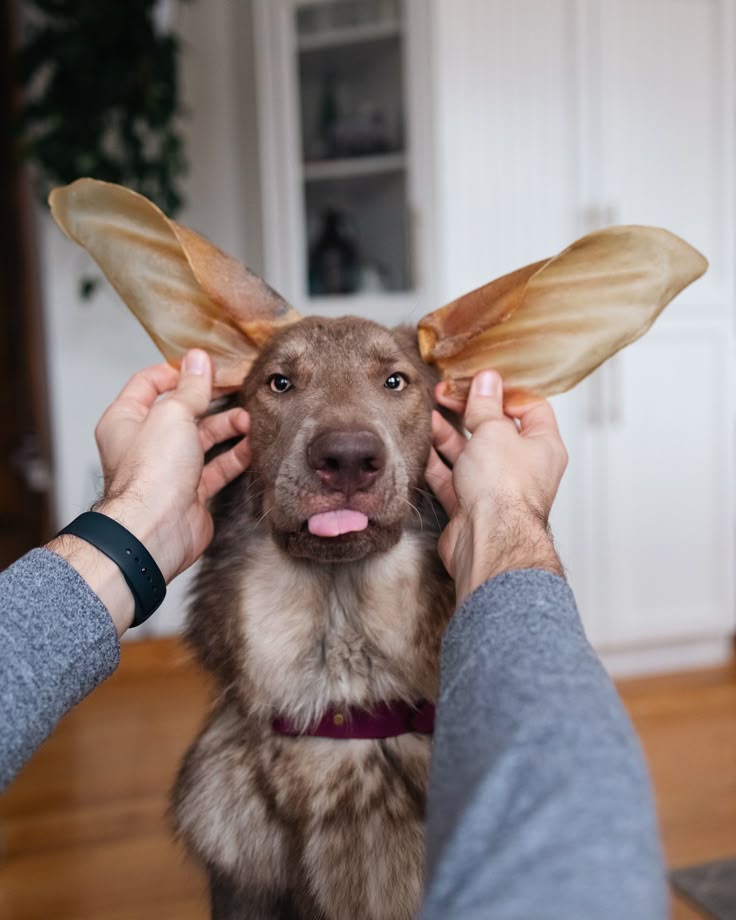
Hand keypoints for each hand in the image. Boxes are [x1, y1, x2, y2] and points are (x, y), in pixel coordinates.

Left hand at [93, 349, 250, 580]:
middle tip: (237, 390)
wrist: (158, 529)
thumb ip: (191, 387)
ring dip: (228, 428)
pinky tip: (252, 446)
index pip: (150, 383)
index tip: (205, 367)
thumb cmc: (151, 476)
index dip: (178, 372)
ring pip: (203, 439)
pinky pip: (217, 467)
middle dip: (212, 401)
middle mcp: (146, 443)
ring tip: (250, 420)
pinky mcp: (191, 491)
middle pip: (182, 411)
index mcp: (126, 420)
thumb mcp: (173, 414)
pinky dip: (235, 456)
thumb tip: (199, 360)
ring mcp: (169, 468)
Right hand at [425, 370, 566, 605]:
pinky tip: (422, 445)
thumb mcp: (495, 431)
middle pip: (496, 430)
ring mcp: (495, 488)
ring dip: (449, 434)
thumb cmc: (504, 492)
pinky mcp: (470, 506)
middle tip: (447, 395)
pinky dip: (436, 462)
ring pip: (470, 453)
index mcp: (543, 446)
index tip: (481, 382)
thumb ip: (486, 405)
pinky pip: (451, 477)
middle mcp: (522, 468)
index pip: (531, 408)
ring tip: (429, 414)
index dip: (506, 392)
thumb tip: (487, 381)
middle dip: (470, 412)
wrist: (487, 540)